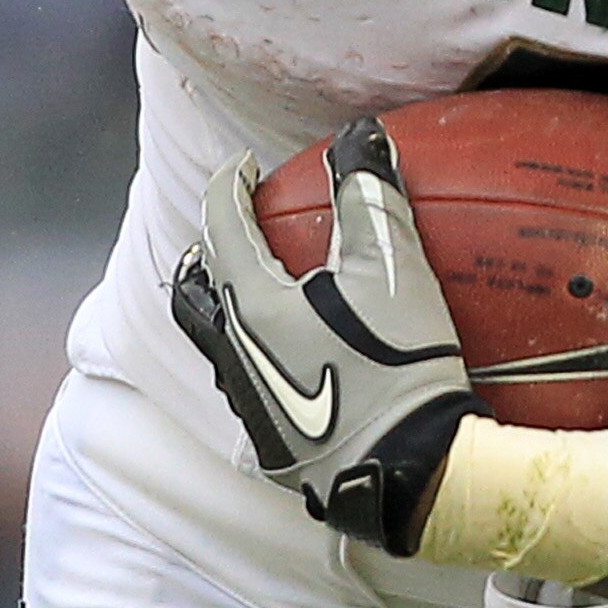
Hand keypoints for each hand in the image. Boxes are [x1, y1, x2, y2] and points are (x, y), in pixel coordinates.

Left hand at [170, 121, 484, 555]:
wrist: (412, 470)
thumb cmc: (396, 363)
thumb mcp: (392, 266)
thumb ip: (370, 193)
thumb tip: (360, 136)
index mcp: (250, 305)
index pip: (222, 226)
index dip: (231, 186)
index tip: (247, 167)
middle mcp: (234, 355)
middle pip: (195, 292)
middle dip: (207, 252)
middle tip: (232, 229)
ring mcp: (250, 405)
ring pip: (217, 342)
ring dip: (228, 305)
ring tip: (257, 288)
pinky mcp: (275, 444)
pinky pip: (250, 384)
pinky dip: (259, 352)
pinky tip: (296, 353)